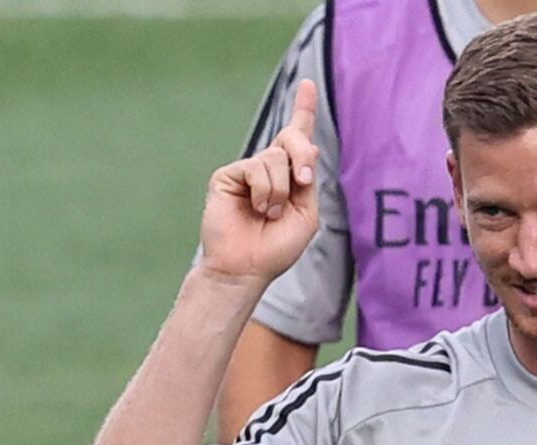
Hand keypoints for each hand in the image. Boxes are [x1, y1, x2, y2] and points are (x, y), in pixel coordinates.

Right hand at [199, 79, 320, 284]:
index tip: (308, 84)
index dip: (303, 109)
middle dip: (301, 154)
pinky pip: (256, 167)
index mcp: (291, 177)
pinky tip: (258, 209)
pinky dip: (265, 190)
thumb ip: (308, 181)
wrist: (246, 267)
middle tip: (303, 180)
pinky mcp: (228, 175)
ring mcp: (248, 171)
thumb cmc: (276, 247)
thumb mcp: (306, 214)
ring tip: (270, 213)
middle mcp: (269, 169)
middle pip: (292, 137)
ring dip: (281, 190)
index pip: (298, 137)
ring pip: (275, 157)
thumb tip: (307, 146)